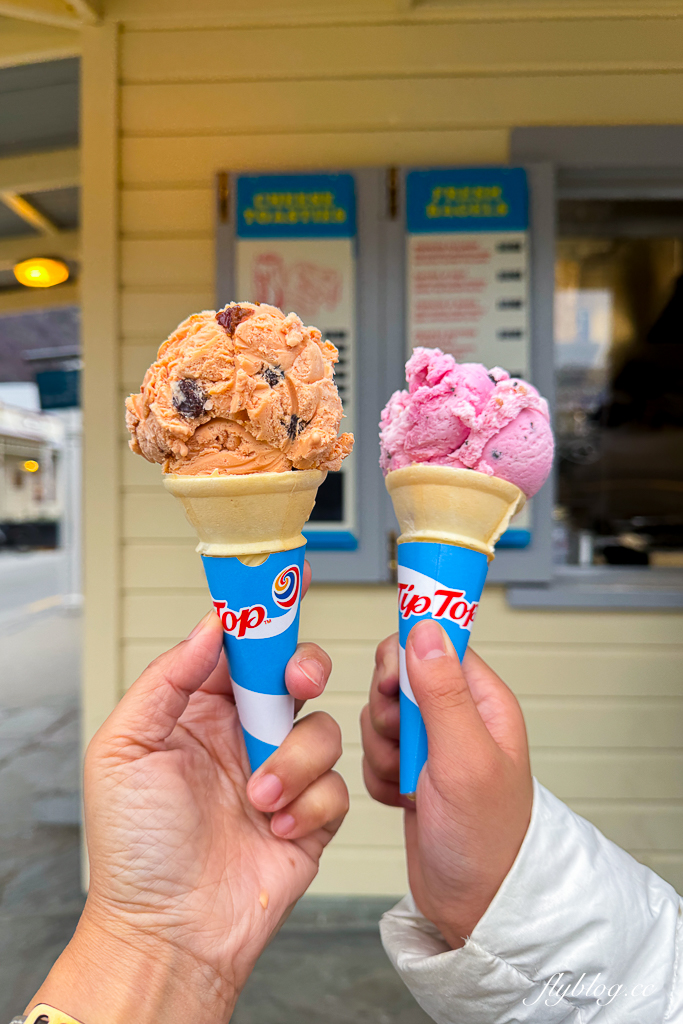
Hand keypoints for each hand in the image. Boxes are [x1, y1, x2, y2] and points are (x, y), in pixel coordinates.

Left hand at [30, 562, 347, 1023]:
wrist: (172, 932)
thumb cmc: (136, 848)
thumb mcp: (125, 749)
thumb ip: (166, 679)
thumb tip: (210, 626)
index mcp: (199, 711)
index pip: (238, 647)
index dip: (264, 617)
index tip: (289, 586)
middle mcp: (244, 735)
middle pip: (295, 674)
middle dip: (305, 668)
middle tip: (296, 682)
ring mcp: (281, 773)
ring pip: (322, 729)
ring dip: (294, 763)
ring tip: (258, 800)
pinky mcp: (311, 815)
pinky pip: (337, 786)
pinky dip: (310, 806)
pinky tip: (276, 831)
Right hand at [361, 622, 531, 949]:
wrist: (475, 904)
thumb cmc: (488, 839)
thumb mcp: (465, 759)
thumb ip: (443, 692)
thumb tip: (425, 627)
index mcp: (482, 699)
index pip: (433, 642)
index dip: (403, 659)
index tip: (392, 688)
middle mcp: (458, 715)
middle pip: (396, 677)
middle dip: (388, 714)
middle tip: (406, 746)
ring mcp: (433, 744)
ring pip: (379, 715)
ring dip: (382, 750)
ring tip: (409, 781)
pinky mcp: (411, 770)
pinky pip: (373, 752)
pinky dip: (378, 776)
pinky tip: (401, 798)